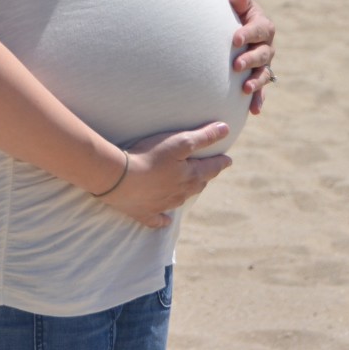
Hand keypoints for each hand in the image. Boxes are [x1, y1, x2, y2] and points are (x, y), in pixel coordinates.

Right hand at [96, 123, 232, 227]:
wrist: (120, 179)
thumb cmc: (150, 156)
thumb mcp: (179, 142)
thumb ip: (203, 136)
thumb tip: (226, 129)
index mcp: (190, 176)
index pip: (211, 168)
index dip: (220, 162)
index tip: (228, 160)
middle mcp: (180, 193)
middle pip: (197, 184)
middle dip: (204, 177)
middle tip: (209, 171)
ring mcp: (163, 205)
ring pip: (180, 200)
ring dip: (186, 193)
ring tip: (189, 187)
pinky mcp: (145, 212)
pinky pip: (158, 219)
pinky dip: (163, 219)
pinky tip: (166, 220)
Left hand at [228, 0, 275, 114]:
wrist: (230, 30)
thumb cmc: (232, 13)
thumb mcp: (236, 3)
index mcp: (263, 26)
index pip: (259, 29)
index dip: (249, 33)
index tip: (235, 39)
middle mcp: (267, 46)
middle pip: (263, 54)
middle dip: (250, 59)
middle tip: (236, 65)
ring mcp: (264, 64)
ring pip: (264, 73)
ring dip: (256, 82)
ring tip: (245, 89)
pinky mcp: (258, 77)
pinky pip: (261, 90)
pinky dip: (258, 99)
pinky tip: (254, 110)